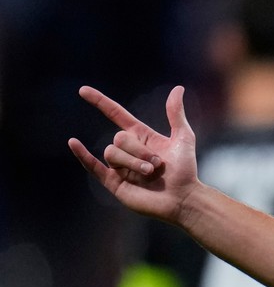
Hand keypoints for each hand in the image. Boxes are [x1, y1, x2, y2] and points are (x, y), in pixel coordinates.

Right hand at [67, 85, 199, 223]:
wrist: (183, 197)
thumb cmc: (186, 170)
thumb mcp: (183, 138)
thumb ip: (176, 114)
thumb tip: (178, 88)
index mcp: (141, 136)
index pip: (116, 114)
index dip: (100, 102)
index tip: (83, 90)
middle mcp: (128, 149)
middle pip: (119, 138)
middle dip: (140, 150)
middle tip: (158, 164)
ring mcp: (119, 166)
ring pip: (112, 153)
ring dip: (133, 162)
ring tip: (150, 173)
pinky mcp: (113, 182)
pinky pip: (93, 166)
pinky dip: (82, 155)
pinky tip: (74, 143)